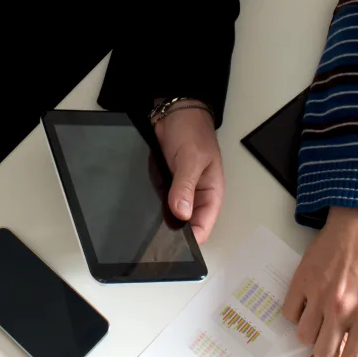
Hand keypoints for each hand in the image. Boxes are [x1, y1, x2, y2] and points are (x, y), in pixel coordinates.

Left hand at [153, 103, 224, 241]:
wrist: (174, 111)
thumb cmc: (192, 130)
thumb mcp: (191, 158)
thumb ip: (185, 186)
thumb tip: (182, 213)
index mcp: (211, 191)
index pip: (205, 224)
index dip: (193, 238)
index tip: (178, 245)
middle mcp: (196, 195)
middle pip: (188, 224)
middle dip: (176, 231)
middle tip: (159, 239)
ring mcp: (180, 190)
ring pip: (173, 215)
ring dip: (164, 219)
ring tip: (151, 226)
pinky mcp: (166, 184)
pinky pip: (161, 202)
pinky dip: (155, 206)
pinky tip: (146, 209)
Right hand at [283, 207, 357, 356]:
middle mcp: (341, 309)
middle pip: (324, 353)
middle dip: (330, 352)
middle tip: (338, 335)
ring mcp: (318, 296)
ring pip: (305, 337)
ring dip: (315, 335)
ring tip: (326, 317)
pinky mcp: (301, 282)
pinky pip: (290, 314)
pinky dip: (298, 316)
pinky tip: (311, 304)